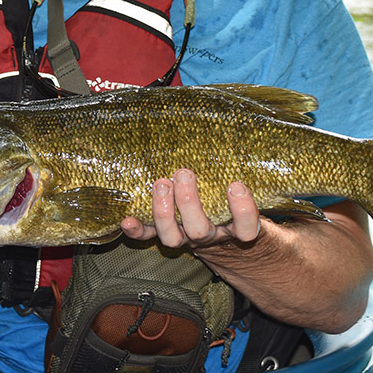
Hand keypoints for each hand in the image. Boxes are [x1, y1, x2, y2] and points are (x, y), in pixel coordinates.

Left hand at [120, 168, 261, 248]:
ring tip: (160, 184)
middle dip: (189, 201)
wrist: (219, 236)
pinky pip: (147, 238)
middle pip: (199, 229)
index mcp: (233, 227)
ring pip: (172, 237)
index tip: (235, 185)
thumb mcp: (237, 189)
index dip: (242, 210)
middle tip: (184, 173)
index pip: (246, 228)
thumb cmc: (229, 200)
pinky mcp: (163, 236)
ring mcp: (185, 239)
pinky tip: (126, 220)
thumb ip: (236, 169)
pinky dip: (136, 230)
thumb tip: (230, 133)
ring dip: (163, 211)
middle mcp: (209, 235)